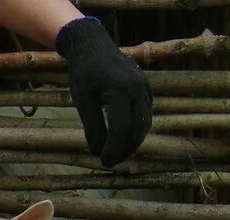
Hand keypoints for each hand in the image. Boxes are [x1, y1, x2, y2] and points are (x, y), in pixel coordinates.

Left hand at [55, 17, 152, 167]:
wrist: (94, 47)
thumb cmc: (84, 74)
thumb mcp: (83, 100)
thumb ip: (92, 126)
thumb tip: (97, 152)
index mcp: (120, 90)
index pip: (121, 128)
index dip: (114, 148)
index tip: (103, 162)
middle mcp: (137, 89)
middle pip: (138, 128)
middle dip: (125, 149)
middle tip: (109, 162)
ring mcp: (144, 88)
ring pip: (145, 123)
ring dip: (133, 142)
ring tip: (116, 154)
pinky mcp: (146, 88)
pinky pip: (146, 114)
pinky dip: (137, 129)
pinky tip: (124, 140)